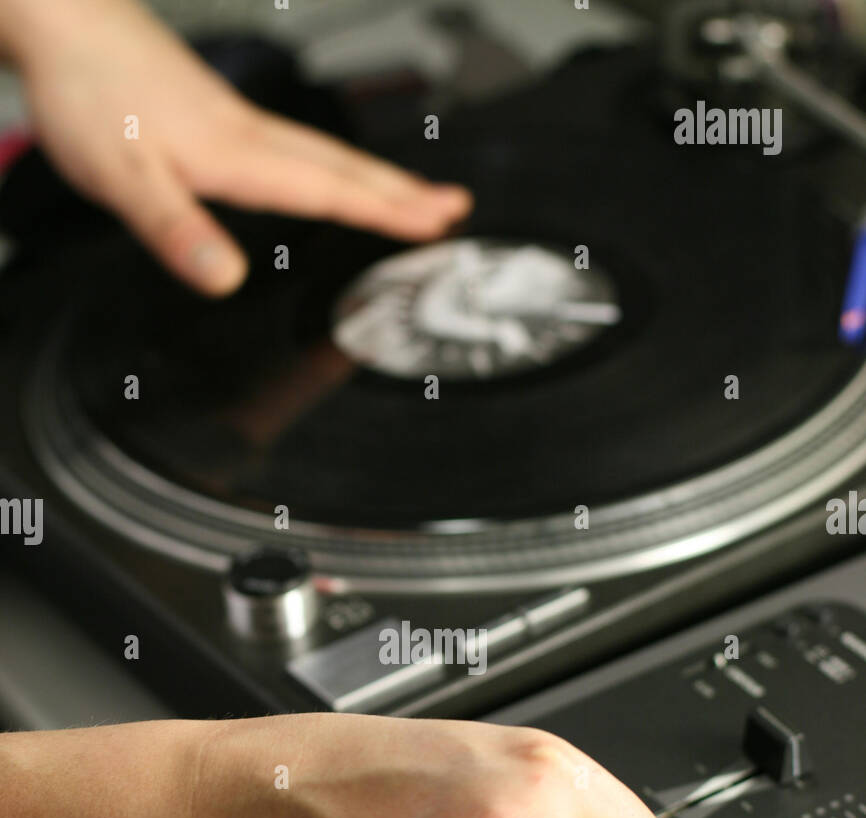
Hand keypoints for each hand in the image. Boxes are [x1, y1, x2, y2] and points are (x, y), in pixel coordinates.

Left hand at [4, 0, 471, 292]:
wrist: (61, 22)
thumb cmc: (90, 97)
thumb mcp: (124, 180)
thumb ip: (177, 231)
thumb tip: (228, 280)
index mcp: (238, 157)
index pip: (330, 190)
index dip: (387, 211)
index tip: (439, 223)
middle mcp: (249, 135)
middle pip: (343, 167)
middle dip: (403, 193)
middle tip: (457, 209)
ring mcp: (236, 122)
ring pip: (323, 154)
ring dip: (375, 178)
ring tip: (415, 198)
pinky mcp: (217, 117)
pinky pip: (296, 148)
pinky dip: (332, 167)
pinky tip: (327, 178)